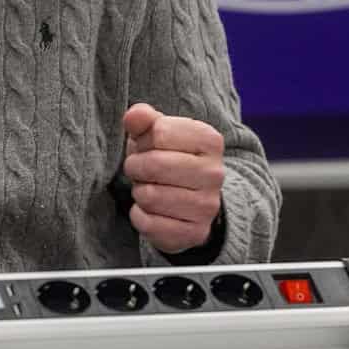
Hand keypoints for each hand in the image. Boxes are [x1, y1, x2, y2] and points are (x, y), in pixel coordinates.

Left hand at [122, 103, 223, 254]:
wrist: (193, 199)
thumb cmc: (169, 157)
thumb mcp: (158, 132)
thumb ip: (143, 119)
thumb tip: (134, 115)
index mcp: (209, 140)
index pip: (159, 132)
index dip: (142, 140)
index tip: (147, 147)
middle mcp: (215, 173)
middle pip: (153, 164)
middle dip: (136, 166)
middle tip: (140, 169)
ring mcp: (207, 206)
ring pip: (149, 195)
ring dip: (139, 191)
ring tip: (149, 187)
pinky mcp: (195, 233)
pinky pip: (148, 223)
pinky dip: (139, 216)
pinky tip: (151, 210)